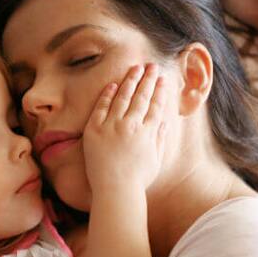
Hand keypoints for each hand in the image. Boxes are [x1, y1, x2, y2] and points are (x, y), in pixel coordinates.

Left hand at [83, 63, 166, 194]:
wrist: (115, 190)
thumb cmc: (137, 180)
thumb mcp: (155, 160)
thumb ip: (159, 139)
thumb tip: (163, 122)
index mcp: (148, 132)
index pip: (156, 105)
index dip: (159, 90)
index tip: (162, 78)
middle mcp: (132, 126)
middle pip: (141, 96)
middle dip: (147, 79)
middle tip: (151, 65)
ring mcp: (112, 127)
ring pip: (123, 98)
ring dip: (130, 81)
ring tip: (135, 68)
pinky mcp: (94, 131)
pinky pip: (101, 108)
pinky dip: (108, 95)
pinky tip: (113, 85)